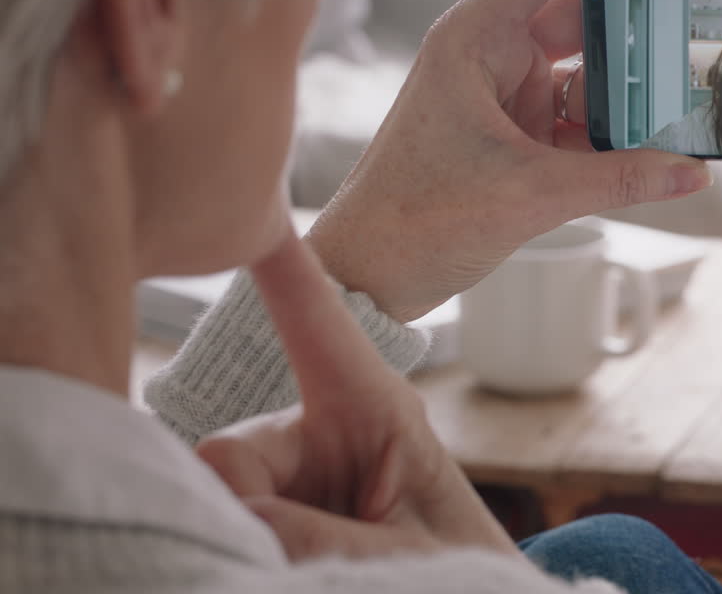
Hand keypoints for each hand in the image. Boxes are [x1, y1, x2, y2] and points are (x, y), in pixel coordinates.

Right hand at [196, 231, 517, 560]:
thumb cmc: (454, 571)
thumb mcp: (404, 556)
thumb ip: (323, 535)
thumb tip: (233, 511)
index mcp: (375, 409)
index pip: (316, 323)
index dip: (281, 269)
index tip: (250, 212)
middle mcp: (322, 425)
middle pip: (231, 453)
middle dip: (246, 510)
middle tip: (309, 563)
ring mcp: (291, 465)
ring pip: (218, 492)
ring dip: (248, 538)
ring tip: (315, 571)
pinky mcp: (270, 501)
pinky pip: (219, 515)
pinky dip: (238, 547)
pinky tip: (284, 568)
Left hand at [305, 0, 711, 322]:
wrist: (369, 275)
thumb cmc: (414, 221)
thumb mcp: (529, 196)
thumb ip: (618, 180)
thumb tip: (692, 171)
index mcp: (476, 39)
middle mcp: (491, 55)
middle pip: (581, 13)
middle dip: (640, 25)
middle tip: (697, 32)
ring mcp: (506, 96)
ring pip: (587, 71)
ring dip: (633, 88)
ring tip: (687, 101)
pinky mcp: (516, 136)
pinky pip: (580, 118)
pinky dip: (616, 132)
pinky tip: (657, 147)